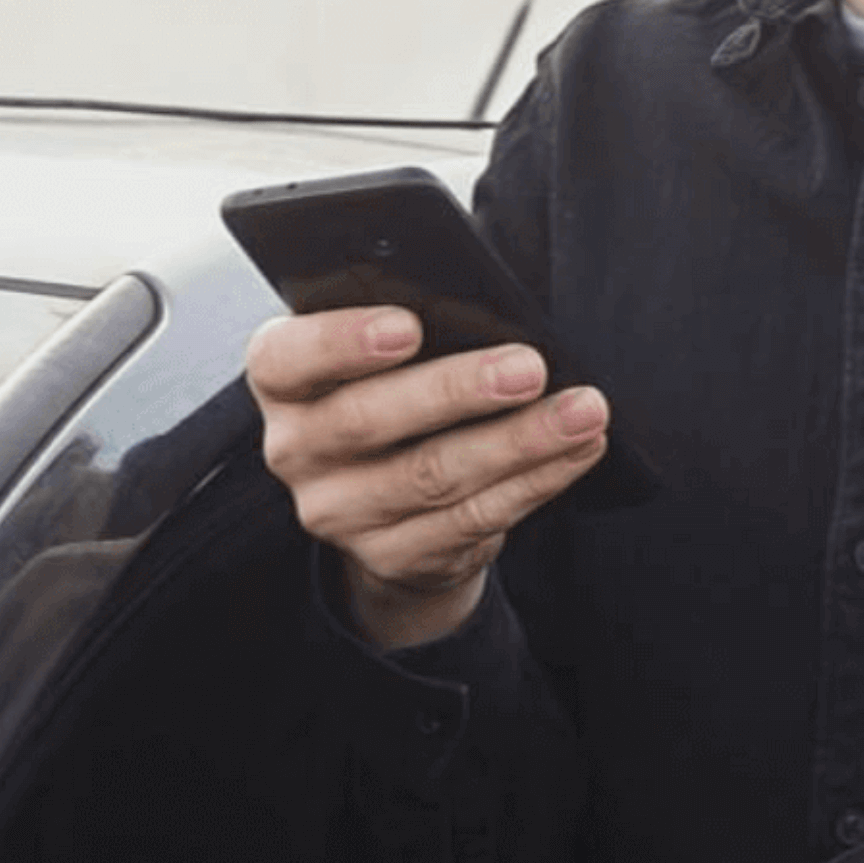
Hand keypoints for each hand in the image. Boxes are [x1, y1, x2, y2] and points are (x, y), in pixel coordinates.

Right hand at [246, 306, 608, 650]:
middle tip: (530, 367)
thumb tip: (485, 306)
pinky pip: (472, 520)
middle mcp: (293, 449)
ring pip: (432, 476)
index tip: (409, 323)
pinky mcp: (388, 556)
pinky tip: (577, 450)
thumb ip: (409, 321)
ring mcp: (336, 512)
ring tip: (582, 410)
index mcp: (281, 379)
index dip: (342, 341)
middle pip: (368, 420)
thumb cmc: (390, 383)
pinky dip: (535, 481)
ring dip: (519, 441)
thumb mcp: (375, 349)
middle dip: (457, 391)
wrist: (380, 497)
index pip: (287, 359)